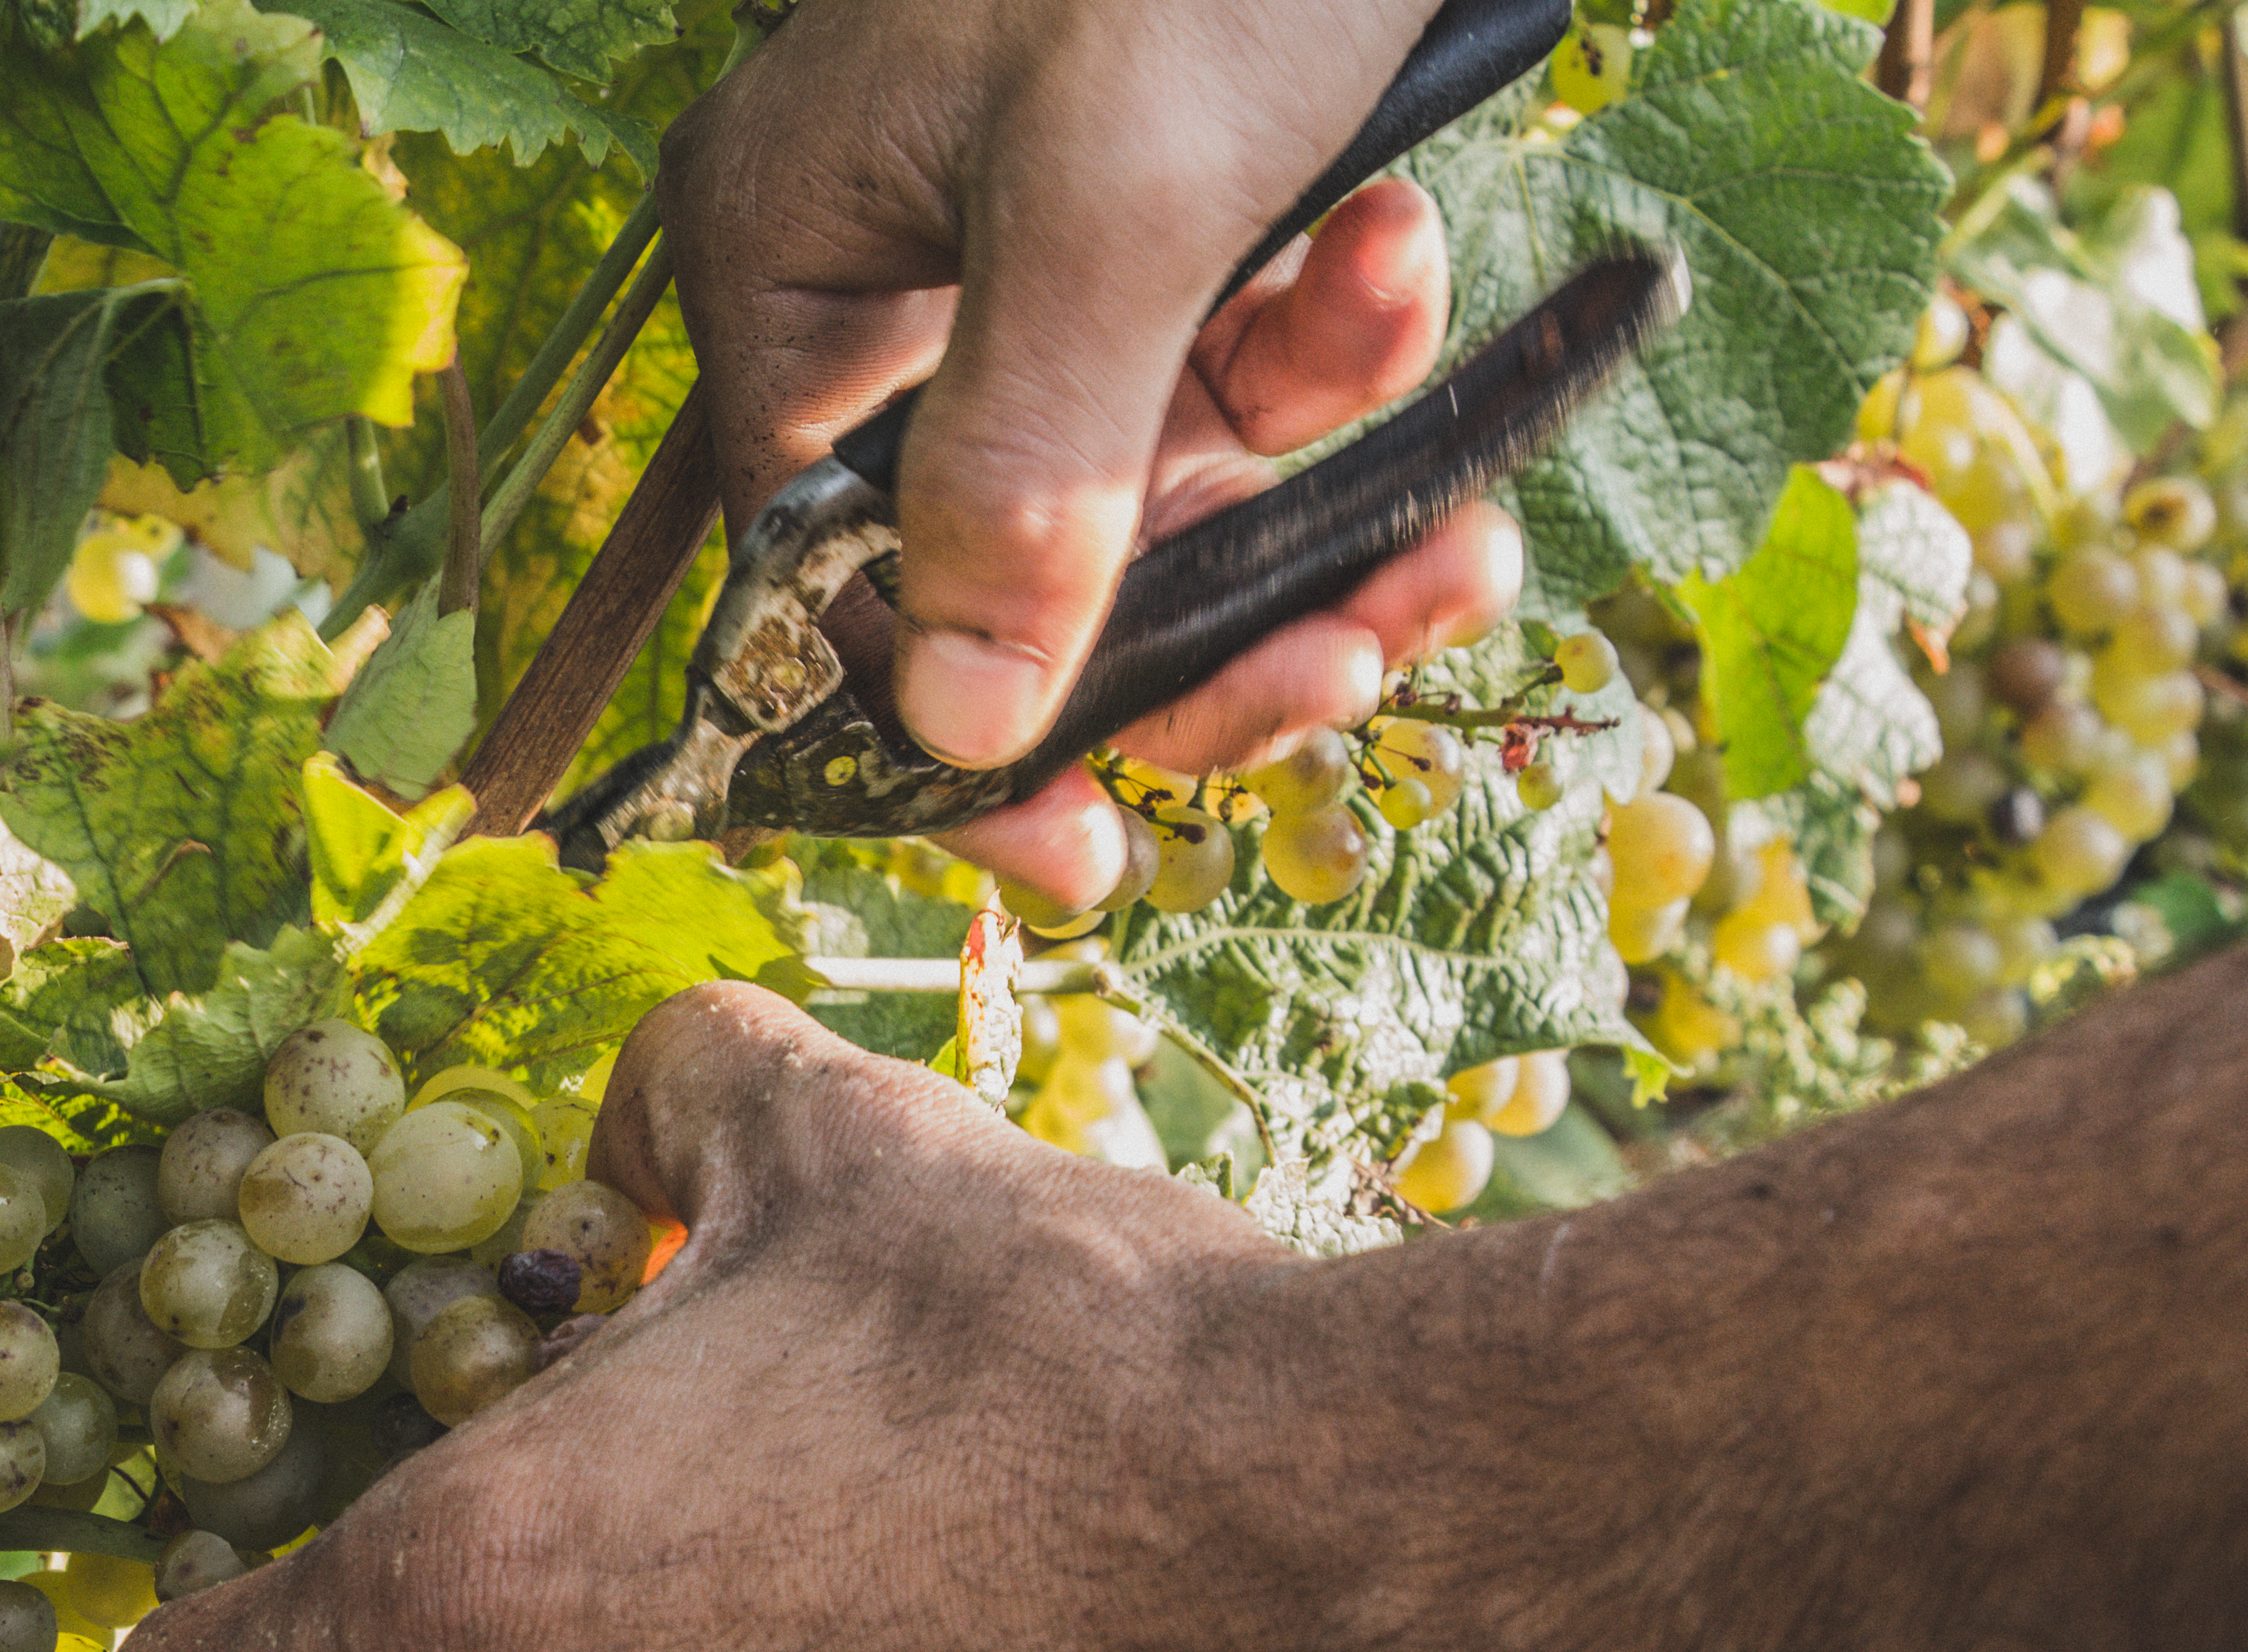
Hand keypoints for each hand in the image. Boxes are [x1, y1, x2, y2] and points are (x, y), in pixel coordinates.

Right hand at [658, 0, 1525, 907]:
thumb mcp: (1122, 194)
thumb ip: (1033, 464)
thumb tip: (954, 724)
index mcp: (797, 261)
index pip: (822, 573)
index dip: (944, 733)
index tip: (1076, 861)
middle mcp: (888, 278)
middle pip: (1008, 558)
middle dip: (1196, 627)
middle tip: (1347, 675)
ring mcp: (1027, 249)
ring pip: (1150, 485)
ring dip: (1312, 514)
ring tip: (1450, 532)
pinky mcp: (1166, 220)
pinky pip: (1237, 373)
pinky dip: (1340, 363)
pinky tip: (1412, 277)